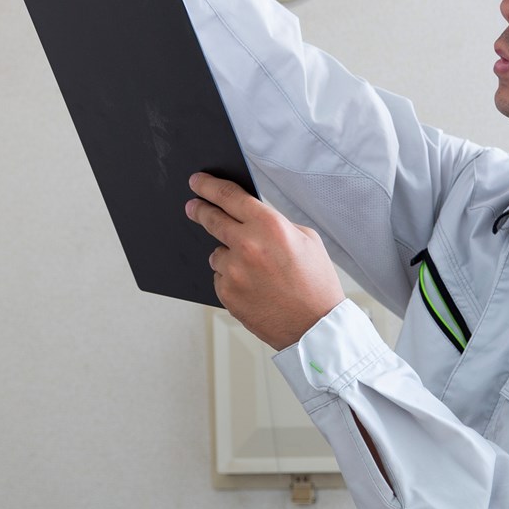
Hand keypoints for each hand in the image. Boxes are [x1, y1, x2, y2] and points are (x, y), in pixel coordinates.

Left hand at [186, 172, 344, 350]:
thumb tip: (249, 216)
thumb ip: (275, 223)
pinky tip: (254, 288)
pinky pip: (221, 277)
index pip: (228, 195)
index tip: (197, 181)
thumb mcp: (306, 239)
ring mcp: (234, 272)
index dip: (208, 185)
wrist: (315, 327)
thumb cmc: (316, 282)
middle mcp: (247, 245)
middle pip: (211, 218)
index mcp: (269, 225)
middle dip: (199, 210)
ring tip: (255, 271)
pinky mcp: (227, 294)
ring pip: (216, 253)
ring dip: (228, 255)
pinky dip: (232, 279)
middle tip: (192, 206)